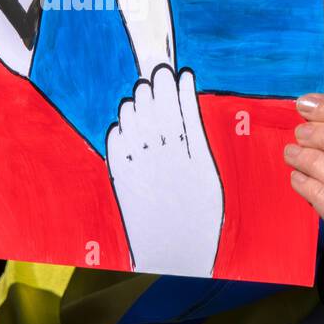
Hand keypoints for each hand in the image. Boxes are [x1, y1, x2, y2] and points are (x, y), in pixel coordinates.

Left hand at [106, 65, 223, 276]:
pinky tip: (124, 123)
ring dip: (136, 103)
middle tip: (155, 73)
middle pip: (156, 110)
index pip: (183, 110)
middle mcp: (166, 158)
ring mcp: (140, 167)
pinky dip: (120, 128)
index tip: (177, 72)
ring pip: (133, 121)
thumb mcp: (206, 176)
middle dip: (155, 87)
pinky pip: (116, 142)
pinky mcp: (121, 178)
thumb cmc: (197, 214)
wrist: (172, 252)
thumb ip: (196, 140)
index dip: (177, 87)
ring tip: (140, 94)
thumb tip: (185, 104)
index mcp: (193, 157)